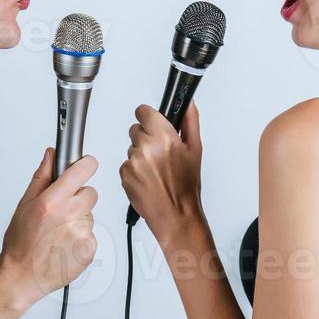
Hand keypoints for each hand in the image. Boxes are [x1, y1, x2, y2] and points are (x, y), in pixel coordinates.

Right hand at [0, 147, 99, 303]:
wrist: (22, 276)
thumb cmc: (20, 243)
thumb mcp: (25, 204)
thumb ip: (42, 177)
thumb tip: (52, 154)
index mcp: (53, 201)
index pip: (83, 170)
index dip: (85, 164)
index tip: (84, 165)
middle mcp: (69, 216)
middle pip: (90, 193)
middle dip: (78, 198)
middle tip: (60, 211)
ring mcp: (81, 234)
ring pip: (90, 215)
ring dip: (78, 220)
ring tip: (58, 232)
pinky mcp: (89, 250)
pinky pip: (91, 235)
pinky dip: (80, 238)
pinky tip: (64, 244)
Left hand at [119, 100, 203, 246]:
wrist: (175, 214)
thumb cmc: (185, 186)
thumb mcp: (195, 150)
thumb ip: (190, 121)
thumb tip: (188, 103)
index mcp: (164, 138)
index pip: (144, 111)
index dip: (150, 117)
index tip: (154, 122)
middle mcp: (146, 148)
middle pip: (136, 129)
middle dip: (147, 136)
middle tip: (161, 152)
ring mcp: (133, 162)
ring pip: (131, 147)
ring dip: (141, 154)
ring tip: (157, 169)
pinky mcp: (124, 174)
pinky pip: (126, 163)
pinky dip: (135, 168)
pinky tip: (148, 178)